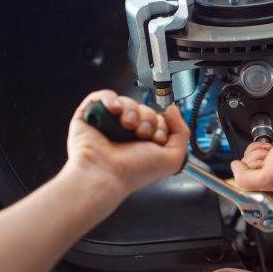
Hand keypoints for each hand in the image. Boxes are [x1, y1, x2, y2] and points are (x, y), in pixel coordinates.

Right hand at [66, 90, 188, 204]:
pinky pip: (102, 97)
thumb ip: (182, 133)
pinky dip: (110, 98)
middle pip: (144, 110)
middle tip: (141, 134)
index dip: (161, 125)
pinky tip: (114, 109)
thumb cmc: (134, 172)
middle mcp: (126, 134)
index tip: (156, 138)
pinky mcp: (90, 118)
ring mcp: (108, 125)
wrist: (107, 175)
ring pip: (126, 102)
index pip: (158, 120)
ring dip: (131, 111)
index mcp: (144, 143)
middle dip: (147, 119)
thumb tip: (173, 110)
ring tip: (127, 125)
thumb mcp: (172, 157)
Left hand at [231, 121, 272, 203]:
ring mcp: (266, 170)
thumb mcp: (268, 178)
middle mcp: (267, 185)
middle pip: (243, 175)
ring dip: (257, 155)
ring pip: (246, 162)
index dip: (248, 179)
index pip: (244, 192)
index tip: (259, 174)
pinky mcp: (266, 157)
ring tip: (271, 156)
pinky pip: (250, 153)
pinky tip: (270, 149)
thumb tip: (234, 168)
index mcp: (270, 198)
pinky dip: (258, 148)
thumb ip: (245, 180)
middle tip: (269, 163)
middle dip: (255, 164)